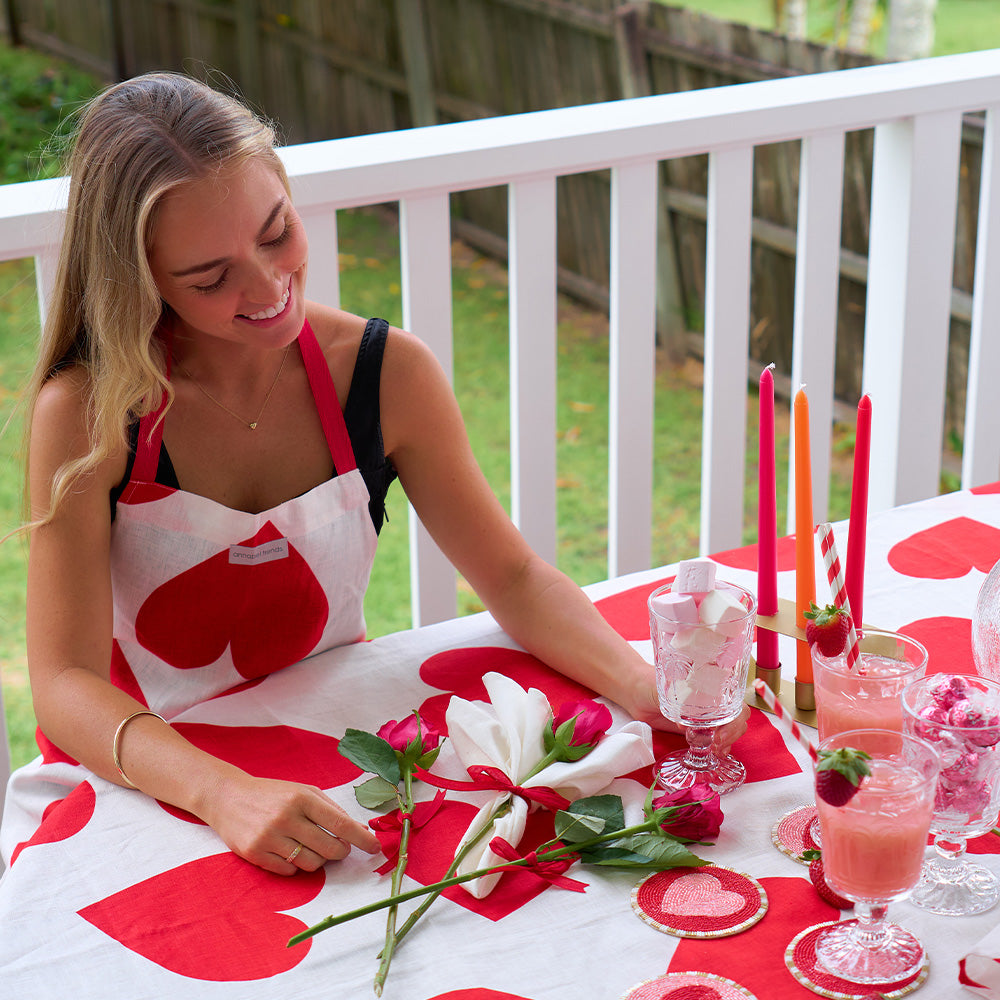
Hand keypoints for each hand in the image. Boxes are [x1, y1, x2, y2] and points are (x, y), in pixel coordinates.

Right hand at [201, 774, 380, 874]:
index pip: (340, 823)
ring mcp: (269, 838)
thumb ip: (331, 809)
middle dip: (341, 852)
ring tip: (310, 846)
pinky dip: (295, 866)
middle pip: (329, 849)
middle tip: (339, 848)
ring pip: (311, 864)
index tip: (375, 847)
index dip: (361, 838)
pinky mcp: (255, 855)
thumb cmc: (274, 794)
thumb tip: (359, 830)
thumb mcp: (304, 791)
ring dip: (318, 860)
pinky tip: (289, 851)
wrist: (228, 797)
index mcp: (302, 798)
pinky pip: (289, 872)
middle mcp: (286, 817)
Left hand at [621, 667, 751, 752]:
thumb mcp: (665, 692)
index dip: (733, 719)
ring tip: (715, 751)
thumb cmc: (651, 683)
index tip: (719, 734)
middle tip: (716, 745)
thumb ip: (677, 704)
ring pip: (732, 728)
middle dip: (732, 733)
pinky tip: (715, 753)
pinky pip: (718, 738)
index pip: (735, 701)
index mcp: (710, 686)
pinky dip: (721, 746)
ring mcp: (708, 715)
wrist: (637, 692)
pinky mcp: (699, 728)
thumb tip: (687, 724)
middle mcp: (713, 701)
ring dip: (728, 741)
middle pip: (739, 717)